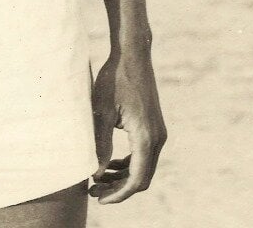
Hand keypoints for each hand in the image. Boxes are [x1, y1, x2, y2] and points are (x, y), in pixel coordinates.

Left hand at [89, 48, 166, 203]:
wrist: (132, 55)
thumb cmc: (114, 79)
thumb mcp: (102, 112)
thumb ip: (100, 144)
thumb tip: (96, 173)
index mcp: (145, 137)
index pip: (136, 179)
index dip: (118, 194)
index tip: (99, 198)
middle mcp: (156, 138)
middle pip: (141, 177)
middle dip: (118, 188)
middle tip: (94, 190)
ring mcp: (158, 132)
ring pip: (143, 167)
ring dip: (123, 176)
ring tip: (98, 178)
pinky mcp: (154, 126)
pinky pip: (144, 154)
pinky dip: (128, 163)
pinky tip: (110, 163)